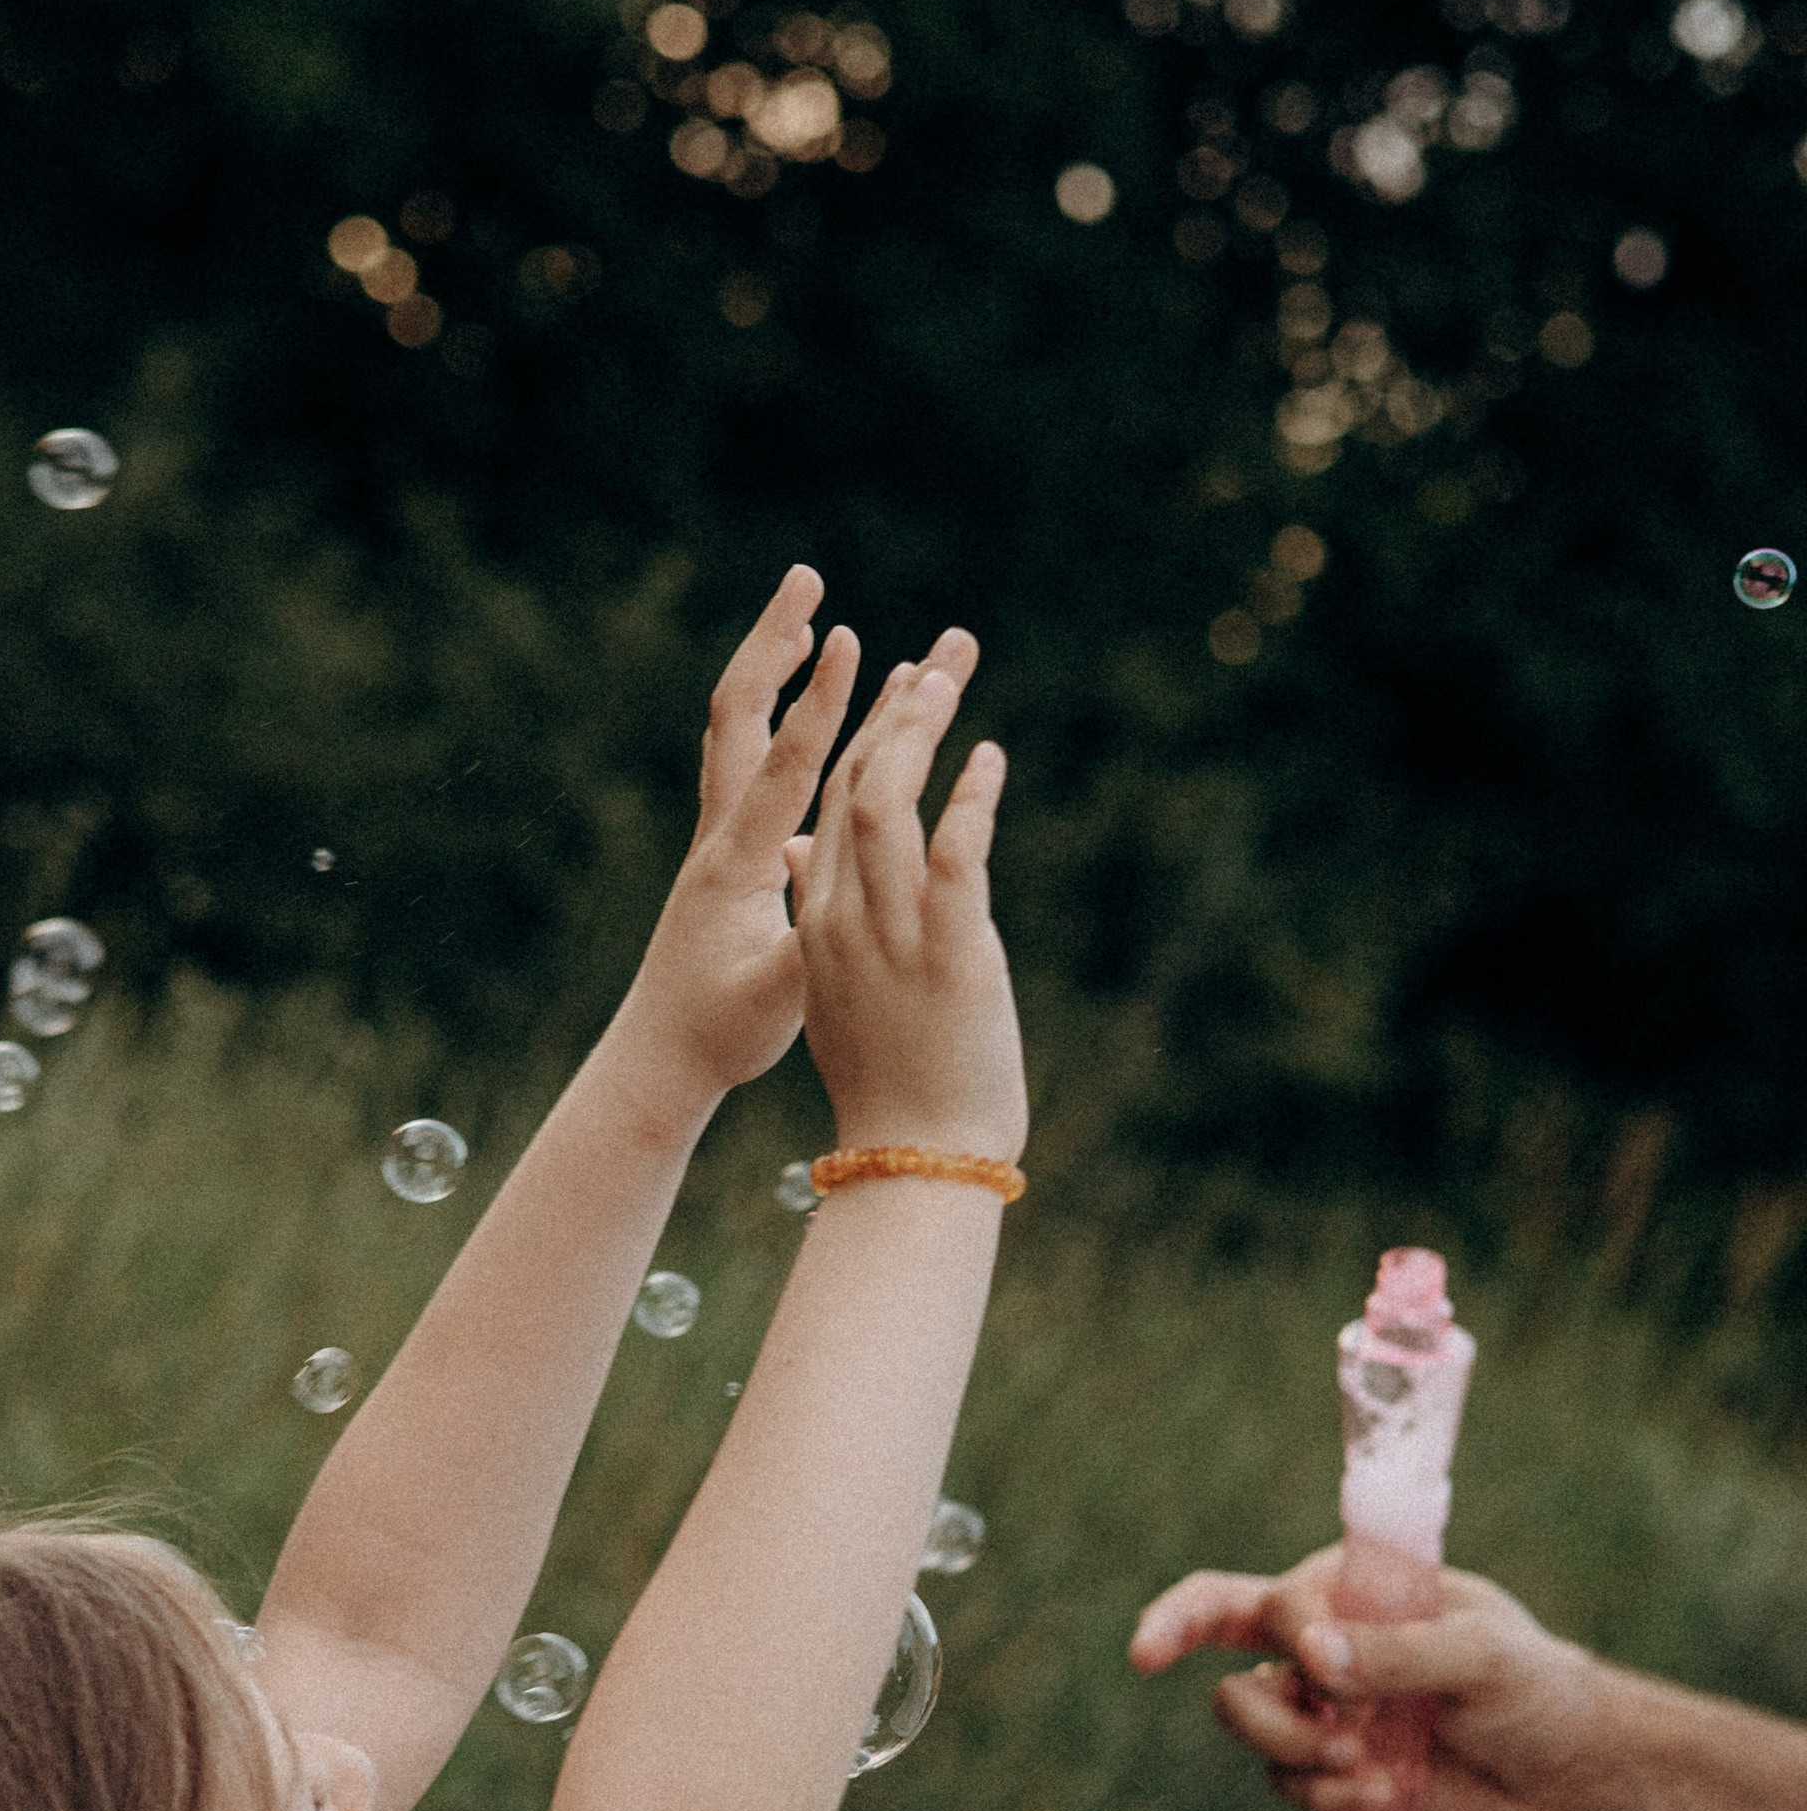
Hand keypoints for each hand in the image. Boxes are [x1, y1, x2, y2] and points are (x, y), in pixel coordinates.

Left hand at [617, 564, 862, 1109]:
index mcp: (738, 863)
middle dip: (775, 641)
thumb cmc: (718, 1034)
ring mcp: (717, 836)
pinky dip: (777, 711)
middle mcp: (719, 834)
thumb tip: (841, 925)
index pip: (781, 766)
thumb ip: (806, 960)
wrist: (659, 1054)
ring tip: (810, 616)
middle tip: (808, 578)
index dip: (818, 704)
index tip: (851, 638)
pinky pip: (749, 757)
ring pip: (739, 728)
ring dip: (773, 666)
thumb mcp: (772, 1001)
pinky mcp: (725, 849)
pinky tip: (800, 700)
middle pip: (739, 713)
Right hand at [785, 646, 1025, 1160]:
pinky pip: (955, 850)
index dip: (864, 738)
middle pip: (857, 784)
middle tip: (943, 651)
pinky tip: (991, 758)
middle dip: (899, 708)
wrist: (915, 1158)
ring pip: (892, 801)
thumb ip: (831, 934)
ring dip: (923, 730)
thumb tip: (817, 880)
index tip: (898, 686)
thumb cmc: (893, 1088)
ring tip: (953, 675)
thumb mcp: (844, 1001)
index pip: (831, 807)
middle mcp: (842, 917)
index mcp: (818, 924)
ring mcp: (891, 932)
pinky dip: (973, 796)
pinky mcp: (948, 949)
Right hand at [1128, 1550, 1605, 1810]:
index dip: (1265, 1627)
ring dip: (1291, 1748)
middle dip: (1196, 1649)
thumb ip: (1398, 1653)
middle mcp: (1327, 1640)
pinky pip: (1283, 1782)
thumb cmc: (1540, 1695)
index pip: (1272, 1597)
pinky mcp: (1333, 1772)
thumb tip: (1310, 1656)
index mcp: (1358, 1589)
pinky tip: (1384, 1797)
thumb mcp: (1484, 1659)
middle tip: (1187, 1669)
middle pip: (1218, 1633)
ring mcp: (1325, 1708)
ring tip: (1362, 1765)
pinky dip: (1323, 1793)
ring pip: (1243, 1717)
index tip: (1233, 1655)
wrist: (1574, 1780)